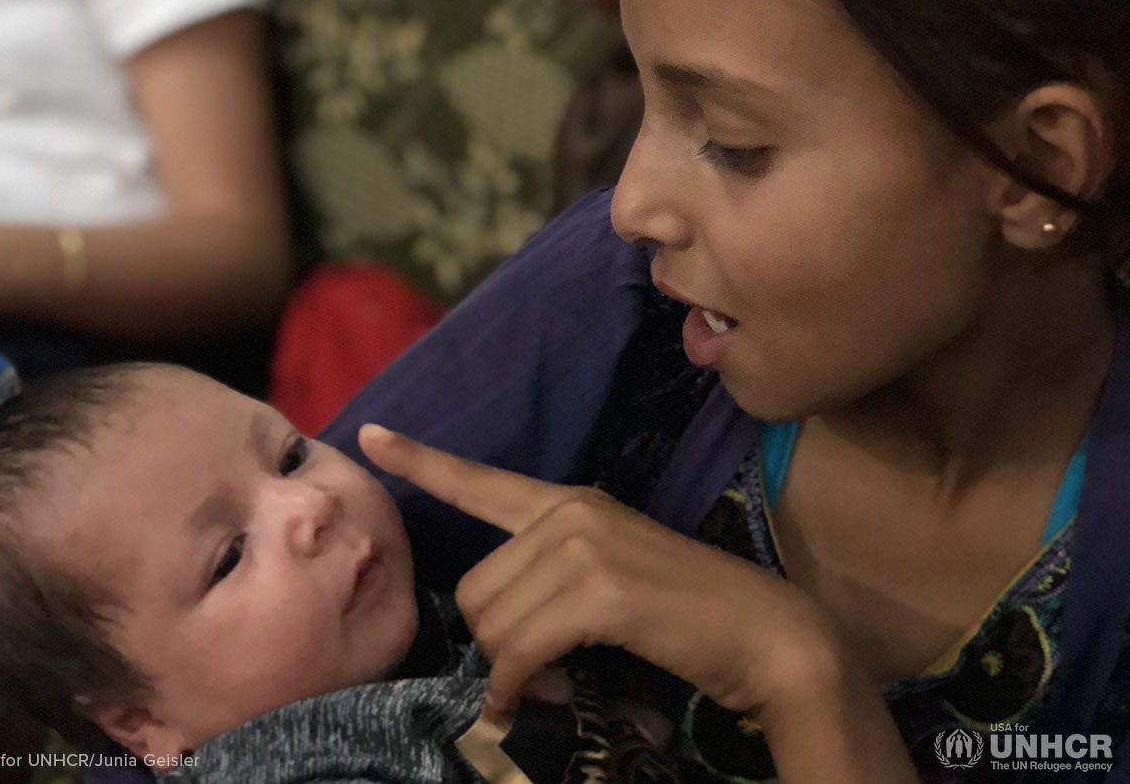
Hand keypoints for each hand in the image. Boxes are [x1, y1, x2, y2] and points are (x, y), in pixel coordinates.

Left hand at [358, 424, 842, 714]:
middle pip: (475, 587)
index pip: (483, 480)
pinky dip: (518, 686)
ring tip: (554, 682)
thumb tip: (497, 643)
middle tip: (536, 673)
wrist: (764, 634)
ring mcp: (585, 544)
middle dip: (493, 643)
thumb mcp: (609, 580)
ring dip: (511, 671)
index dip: (423, 461)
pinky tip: (536, 699)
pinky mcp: (599, 589)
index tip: (371, 435)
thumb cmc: (686, 614)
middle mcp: (570, 511)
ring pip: (492, 621)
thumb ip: (549, 585)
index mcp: (570, 502)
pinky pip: (521, 649)